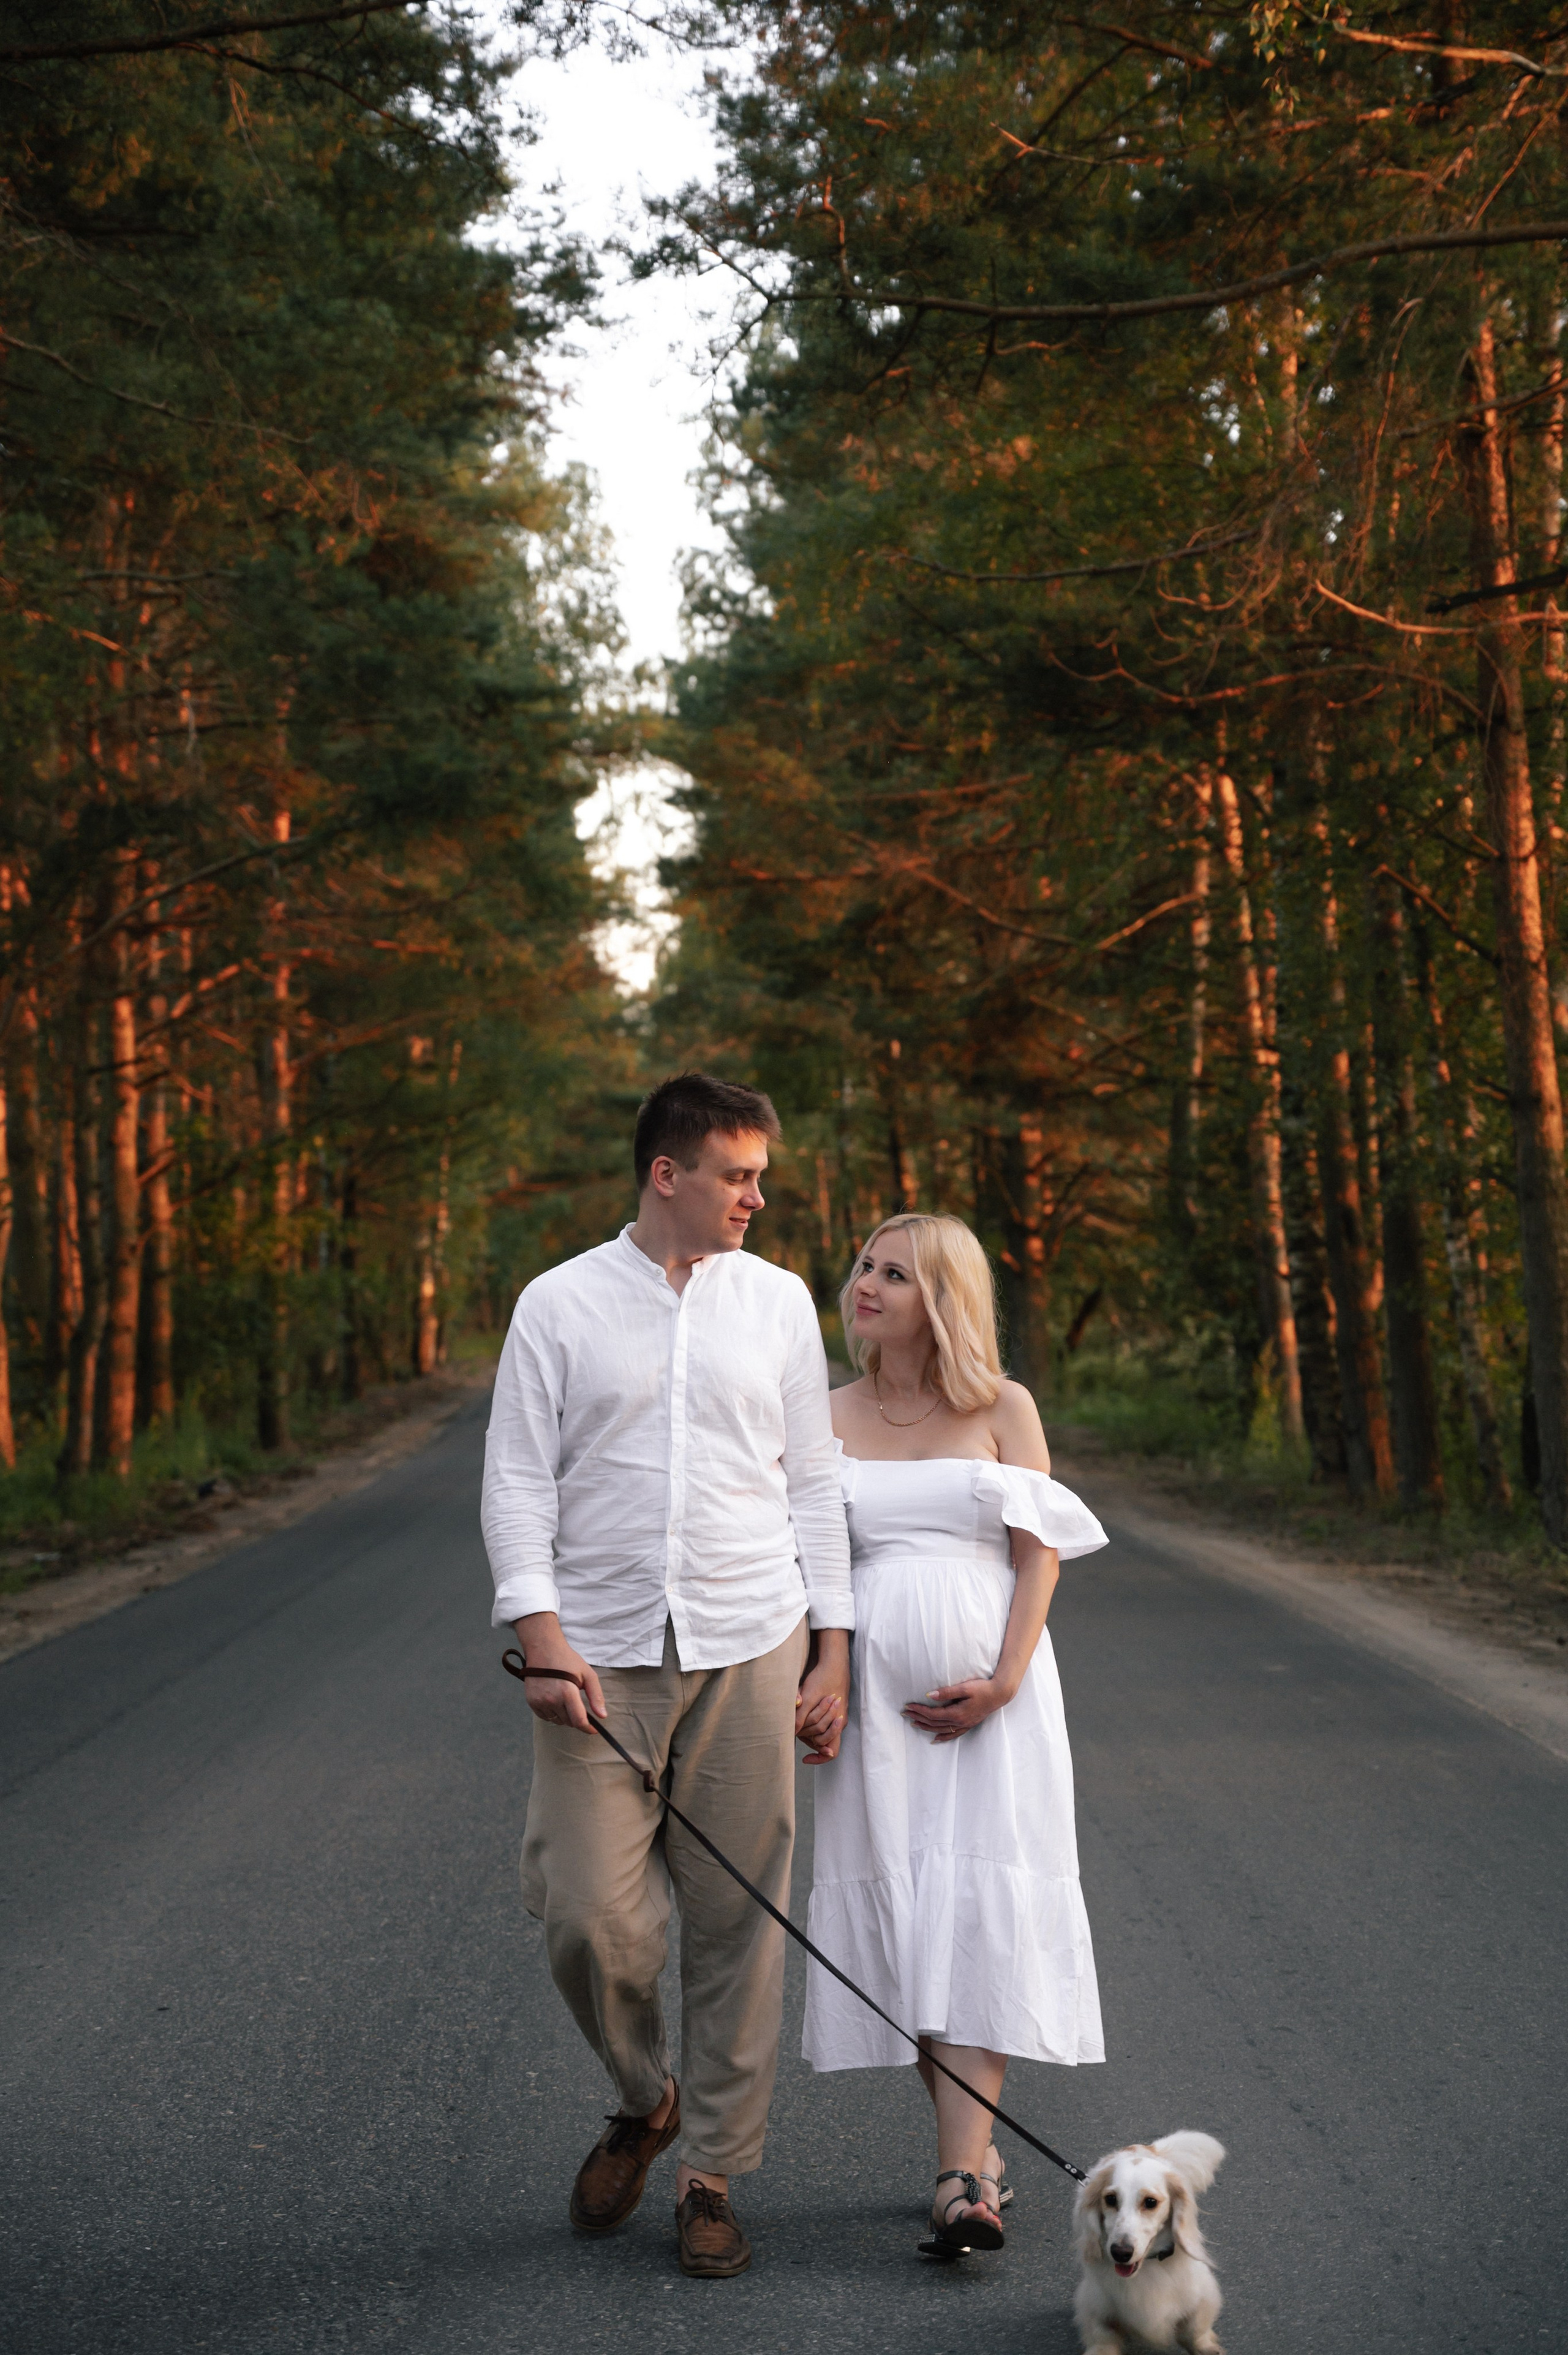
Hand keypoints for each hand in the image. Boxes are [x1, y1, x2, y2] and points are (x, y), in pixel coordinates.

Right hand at [512, 1611, 605, 1732]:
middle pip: (569, 1722)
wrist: (543, 1649)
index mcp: (567, 1693)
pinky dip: (552, 1713)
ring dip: (564, 1716)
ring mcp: (540, 1702)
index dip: (588, 1728)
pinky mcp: (531, 1702)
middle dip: (576, 1718)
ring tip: (565, 1700)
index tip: (594, 1730)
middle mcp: (552, 1700)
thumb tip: (602, 1716)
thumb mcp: (587, 1674)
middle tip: (578, 1704)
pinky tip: (555, 1700)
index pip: (579, 1721)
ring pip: (557, 1720)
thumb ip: (596, 1696)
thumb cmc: (567, 1660)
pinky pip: (545, 1717)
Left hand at [796, 1630, 850, 1764]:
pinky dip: (811, 1720)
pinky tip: (802, 1709)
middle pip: (822, 1742)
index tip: (804, 1758)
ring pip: (821, 1732)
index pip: (831, 1753)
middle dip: (809, 1739)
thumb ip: (801, 1717)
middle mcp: (839, 1722)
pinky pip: (822, 1721)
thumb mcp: (808, 1697)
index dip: (819, 1759)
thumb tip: (791, 1733)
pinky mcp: (834, 1707)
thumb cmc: (823, 1678)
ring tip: (798, 1716)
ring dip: (809, 1728)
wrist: (834, 1660)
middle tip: (795, 1730)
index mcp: (837, 1723)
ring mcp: (838, 1715)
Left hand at [903, 1675, 1012, 1742]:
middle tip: (905, 1713)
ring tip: (914, 1724)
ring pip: (941, 1730)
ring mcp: (965, 1725)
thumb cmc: (982, 1688)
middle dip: (919, 1718)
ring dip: (926, 1727)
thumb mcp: (964, 1687)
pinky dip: (943, 1737)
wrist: (1000, 1694)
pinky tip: (935, 1739)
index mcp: (957, 1713)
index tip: (908, 1706)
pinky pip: (953, 1734)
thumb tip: (929, 1695)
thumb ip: (947, 1692)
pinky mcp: (969, 1724)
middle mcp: (959, 1722)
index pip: (933, 1714)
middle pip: (934, 1723)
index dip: (919, 1710)